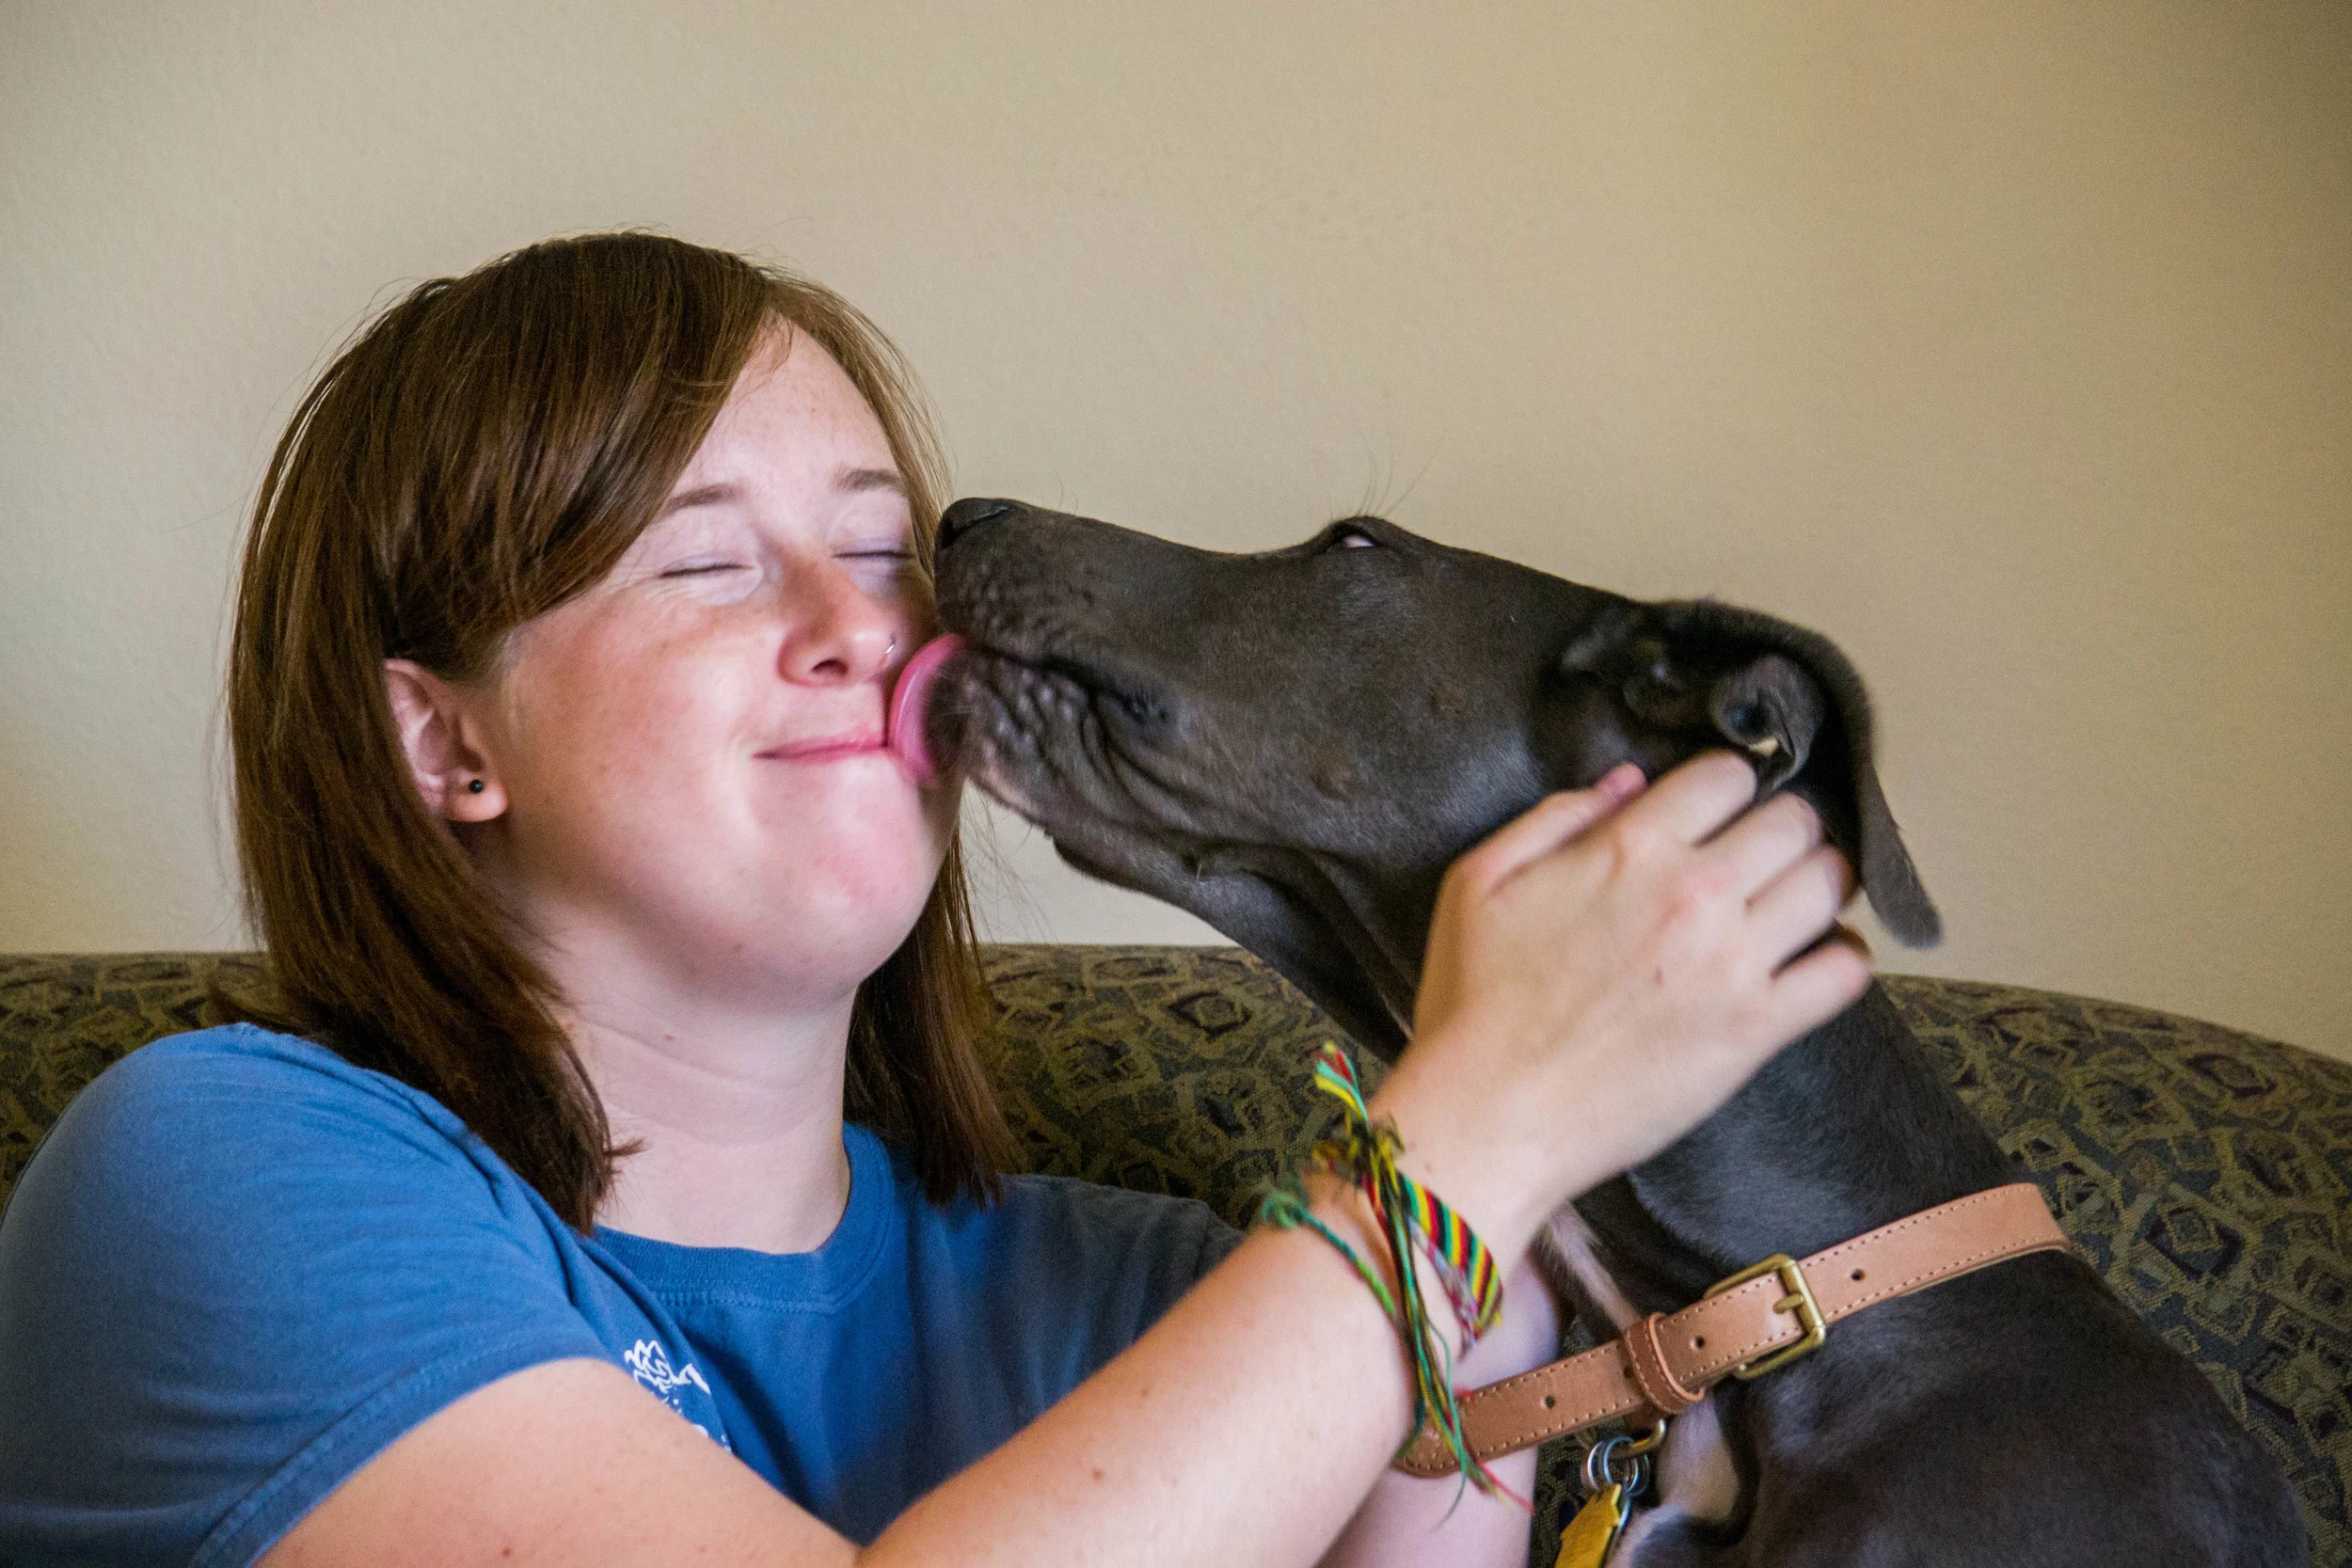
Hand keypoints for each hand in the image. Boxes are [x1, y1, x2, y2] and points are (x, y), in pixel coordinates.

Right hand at [1371, 752, 1870, 1262]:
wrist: (1490, 1116)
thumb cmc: (1472, 1003)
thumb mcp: (1478, 882)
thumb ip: (1554, 818)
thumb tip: (1628, 782)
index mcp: (1629, 846)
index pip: (1728, 774)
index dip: (1725, 787)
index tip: (1718, 812)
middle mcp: (1694, 892)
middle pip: (1795, 821)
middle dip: (1784, 828)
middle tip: (1765, 855)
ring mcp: (1733, 961)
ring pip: (1830, 885)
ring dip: (1820, 883)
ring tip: (1795, 901)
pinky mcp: (1756, 1030)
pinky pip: (1845, 973)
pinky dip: (1844, 959)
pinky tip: (1816, 962)